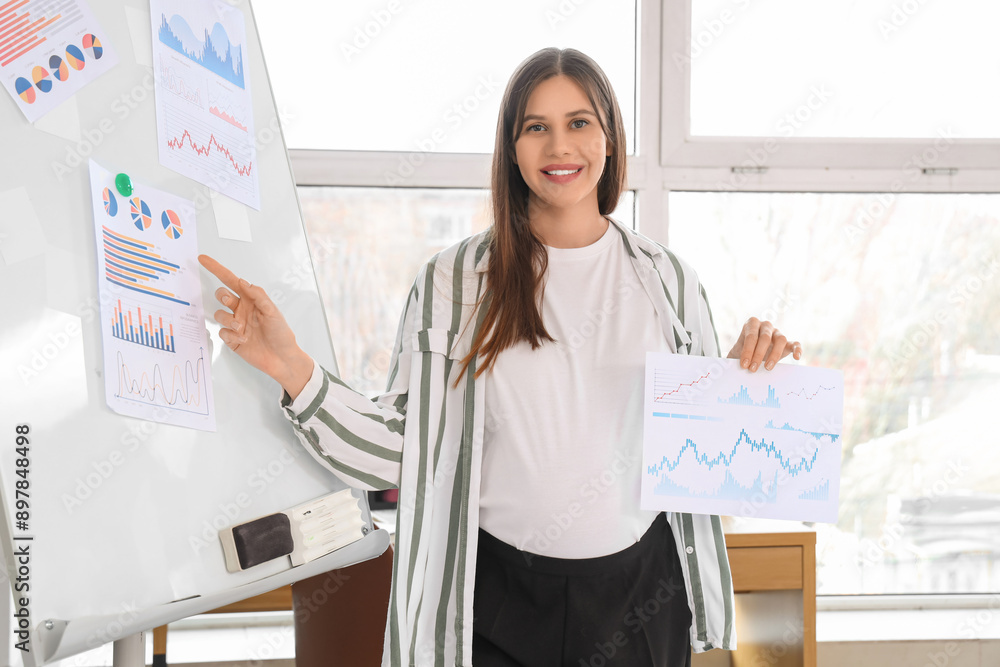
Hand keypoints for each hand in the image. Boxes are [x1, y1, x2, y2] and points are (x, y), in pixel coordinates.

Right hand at [198, 254, 313, 398]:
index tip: (203, 259)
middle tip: (229, 300)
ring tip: (241, 328)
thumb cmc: (281, 334)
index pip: (231, 281)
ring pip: (219, 314)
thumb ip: (258, 296)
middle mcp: (242, 310)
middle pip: (221, 295)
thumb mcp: (273, 312)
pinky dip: (230, 335)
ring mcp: (235, 324)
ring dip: (228, 319)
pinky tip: (242, 340)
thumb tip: (243, 282)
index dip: (217, 269)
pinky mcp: (231, 339)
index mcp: (251, 300)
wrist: (281, 358)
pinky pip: (222, 332)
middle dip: (221, 295)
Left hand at [727, 317, 801, 371]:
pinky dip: (797, 349)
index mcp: (751, 324)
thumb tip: (728, 367)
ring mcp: (777, 333)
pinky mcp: (787, 342)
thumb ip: (734, 357)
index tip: (744, 365)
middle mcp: (765, 326)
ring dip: (774, 354)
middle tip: (752, 369)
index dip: (747, 350)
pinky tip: (797, 358)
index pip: (751, 336)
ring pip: (780, 339)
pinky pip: (795, 343)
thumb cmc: (740, 354)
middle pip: (765, 337)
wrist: (748, 356)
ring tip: (767, 368)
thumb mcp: (734, 353)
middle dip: (758, 354)